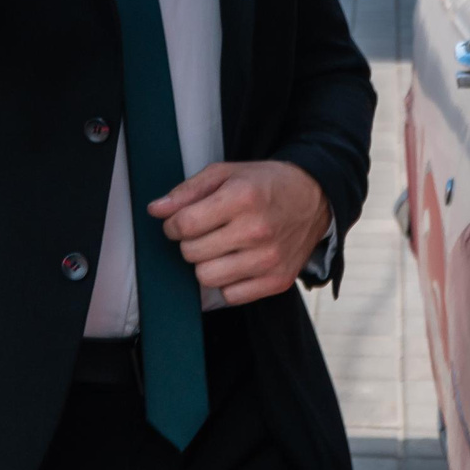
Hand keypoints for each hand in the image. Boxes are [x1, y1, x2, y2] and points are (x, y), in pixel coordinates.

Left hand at [147, 160, 330, 306]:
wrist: (314, 198)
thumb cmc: (264, 184)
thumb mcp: (225, 173)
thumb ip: (187, 191)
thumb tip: (155, 210)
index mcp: (241, 198)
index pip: (184, 225)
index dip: (172, 225)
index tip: (179, 222)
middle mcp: (256, 231)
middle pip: (191, 252)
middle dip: (188, 242)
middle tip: (203, 232)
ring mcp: (269, 259)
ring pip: (207, 278)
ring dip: (205, 263)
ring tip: (218, 248)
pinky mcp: (277, 281)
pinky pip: (230, 295)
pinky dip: (227, 282)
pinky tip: (235, 262)